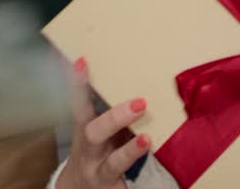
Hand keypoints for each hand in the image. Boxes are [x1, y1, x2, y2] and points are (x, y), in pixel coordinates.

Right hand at [57, 57, 151, 188]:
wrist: (77, 188)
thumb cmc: (96, 149)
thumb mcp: (96, 129)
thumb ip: (110, 109)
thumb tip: (131, 74)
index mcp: (85, 131)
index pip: (81, 104)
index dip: (79, 85)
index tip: (83, 62)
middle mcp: (89, 151)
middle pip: (95, 133)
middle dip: (115, 117)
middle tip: (140, 103)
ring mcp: (100, 172)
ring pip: (113, 163)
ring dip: (130, 152)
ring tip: (146, 139)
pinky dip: (134, 188)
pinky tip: (162, 185)